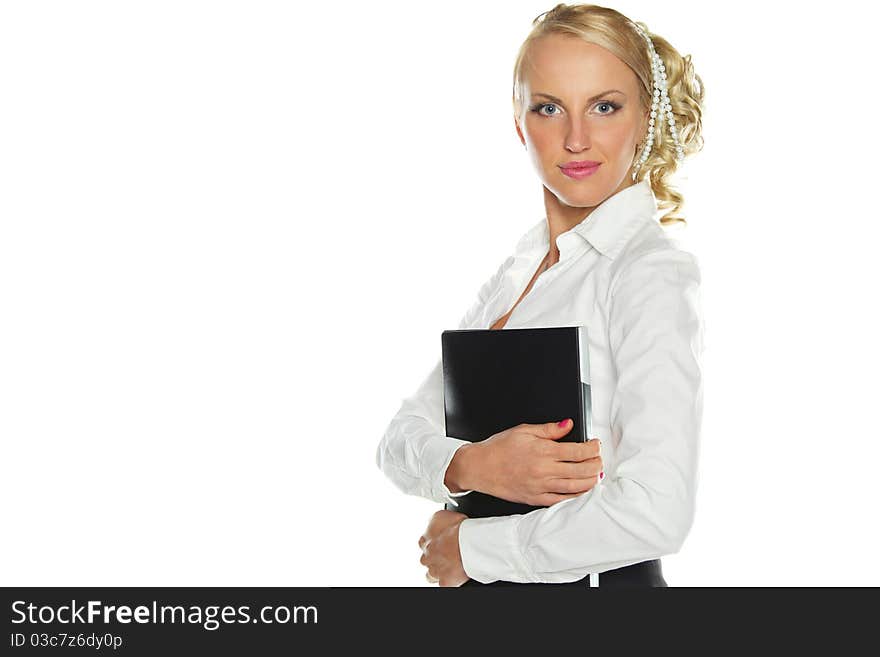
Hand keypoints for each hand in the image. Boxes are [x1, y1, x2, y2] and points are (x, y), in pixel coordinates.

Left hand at [418, 510, 469, 586]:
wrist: (469, 543)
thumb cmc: (458, 528)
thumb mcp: (441, 515)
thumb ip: (434, 521)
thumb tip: (432, 520)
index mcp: (426, 541)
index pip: (423, 544)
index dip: (432, 544)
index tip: (440, 543)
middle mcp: (428, 556)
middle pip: (426, 560)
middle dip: (434, 559)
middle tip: (446, 555)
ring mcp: (435, 570)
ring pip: (430, 575)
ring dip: (438, 572)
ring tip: (449, 568)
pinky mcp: (445, 582)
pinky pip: (444, 583)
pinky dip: (449, 580)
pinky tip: (455, 576)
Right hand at [467, 420, 602, 506]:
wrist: (479, 467)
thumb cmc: (499, 448)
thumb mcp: (524, 430)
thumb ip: (549, 429)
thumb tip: (568, 425)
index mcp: (543, 451)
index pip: (579, 451)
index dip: (593, 448)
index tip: (595, 445)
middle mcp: (544, 470)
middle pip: (582, 470)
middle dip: (596, 464)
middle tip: (599, 459)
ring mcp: (541, 486)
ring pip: (576, 487)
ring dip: (591, 481)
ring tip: (596, 474)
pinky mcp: (536, 498)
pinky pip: (561, 500)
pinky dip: (576, 497)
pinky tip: (582, 491)